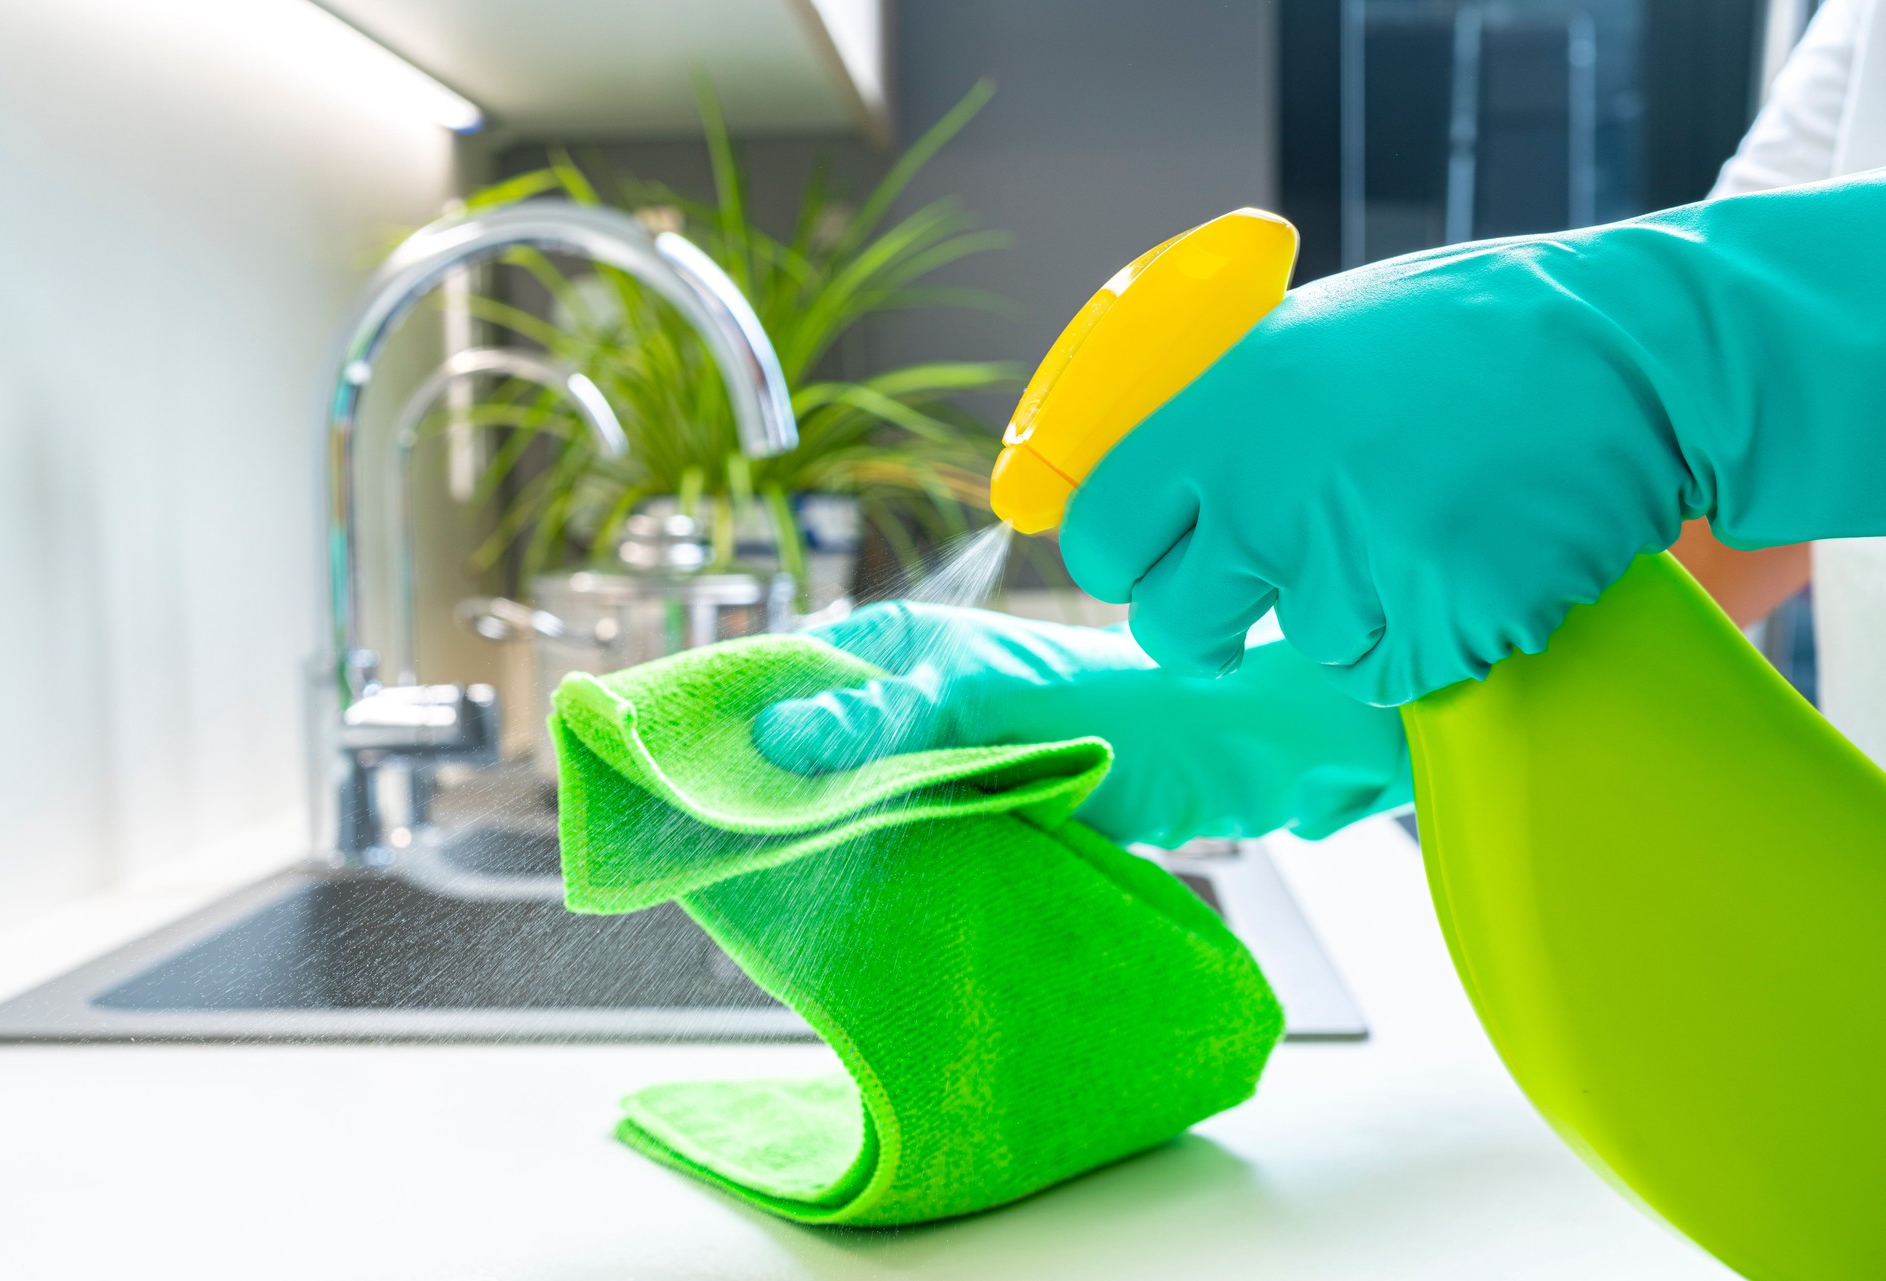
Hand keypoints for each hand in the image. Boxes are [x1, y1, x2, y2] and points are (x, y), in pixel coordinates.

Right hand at [751, 601, 1408, 845]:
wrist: (1208, 761)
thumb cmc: (1108, 703)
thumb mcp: (981, 699)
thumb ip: (883, 716)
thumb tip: (776, 736)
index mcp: (897, 647)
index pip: (782, 675)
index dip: (731, 719)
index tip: (678, 772)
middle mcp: (901, 702)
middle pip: (799, 748)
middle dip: (758, 790)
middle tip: (706, 839)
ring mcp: (926, 764)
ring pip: (836, 804)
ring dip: (807, 837)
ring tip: (752, 874)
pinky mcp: (955, 820)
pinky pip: (885, 846)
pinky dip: (857, 870)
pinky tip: (827, 896)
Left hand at [1061, 173, 1885, 703]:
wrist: (1642, 352)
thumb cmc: (1475, 336)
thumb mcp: (1315, 337)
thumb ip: (1225, 418)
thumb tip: (1140, 485)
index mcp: (1231, 409)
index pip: (1104, 532)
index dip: (1125, 561)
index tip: (1151, 568)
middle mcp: (1278, 493)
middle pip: (1176, 627)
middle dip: (1210, 629)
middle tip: (1258, 600)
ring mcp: (1363, 565)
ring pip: (1307, 651)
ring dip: (1352, 620)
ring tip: (1422, 531)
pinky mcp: (1448, 623)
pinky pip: (1397, 676)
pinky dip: (1430, 643)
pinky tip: (1472, 565)